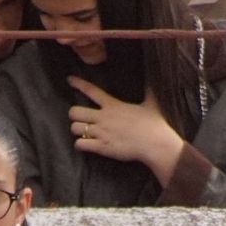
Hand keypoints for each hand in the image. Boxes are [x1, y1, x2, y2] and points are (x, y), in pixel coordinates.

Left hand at [66, 76, 185, 176]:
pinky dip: (80, 145)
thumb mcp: (152, 103)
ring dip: (77, 131)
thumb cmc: (155, 124)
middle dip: (74, 115)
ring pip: (74, 128)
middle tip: (80, 119)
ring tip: (83, 133)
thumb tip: (155, 77)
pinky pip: (80, 144)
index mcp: (113, 105)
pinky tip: (86, 145)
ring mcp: (101, 133)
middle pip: (74, 111)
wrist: (155, 144)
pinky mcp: (102, 147)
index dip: (78, 83)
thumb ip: (149, 90)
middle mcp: (104, 117)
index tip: (69, 80)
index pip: (91, 90)